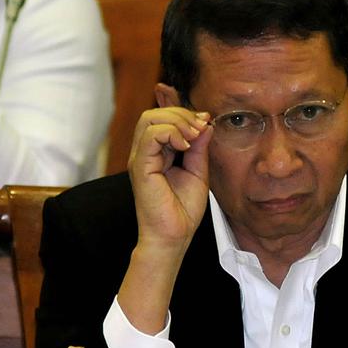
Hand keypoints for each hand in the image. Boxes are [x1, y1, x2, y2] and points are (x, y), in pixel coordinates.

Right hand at [127, 106, 213, 255]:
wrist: (174, 235)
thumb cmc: (183, 210)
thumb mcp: (198, 171)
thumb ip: (199, 147)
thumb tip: (205, 123)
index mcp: (157, 152)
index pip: (162, 118)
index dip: (183, 112)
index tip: (206, 121)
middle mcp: (145, 153)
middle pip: (154, 114)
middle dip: (181, 114)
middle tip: (201, 127)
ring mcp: (141, 159)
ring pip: (149, 119)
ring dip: (177, 121)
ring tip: (194, 136)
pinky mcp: (140, 167)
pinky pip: (150, 136)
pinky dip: (171, 133)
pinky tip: (185, 146)